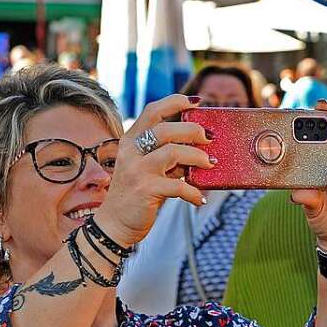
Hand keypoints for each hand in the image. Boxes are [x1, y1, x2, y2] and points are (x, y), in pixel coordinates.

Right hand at [94, 94, 211, 248]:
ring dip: (198, 158)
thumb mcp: (148, 168)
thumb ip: (167, 155)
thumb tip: (202, 147)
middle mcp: (131, 152)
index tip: (197, 102)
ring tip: (210, 165)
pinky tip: (200, 198)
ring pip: (173, 153)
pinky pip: (178, 186)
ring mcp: (137, 171)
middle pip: (166, 129)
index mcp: (131, 141)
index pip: (152, 111)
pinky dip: (194, 192)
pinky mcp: (145, 191)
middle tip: (210, 139)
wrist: (115, 224)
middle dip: (193, 130)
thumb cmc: (138, 194)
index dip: (176, 102)